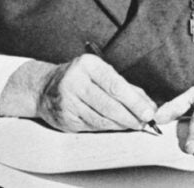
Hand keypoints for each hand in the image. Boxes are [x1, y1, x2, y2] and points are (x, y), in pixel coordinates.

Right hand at [0, 55, 156, 132]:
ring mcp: (68, 101)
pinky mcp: (65, 118)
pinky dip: (107, 128)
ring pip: (101, 119)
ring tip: (133, 125)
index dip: (134, 101)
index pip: (115, 85)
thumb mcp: (100, 74)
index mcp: (87, 65)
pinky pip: (92, 126)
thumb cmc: (80, 79)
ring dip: (121, 124)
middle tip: (144, 122)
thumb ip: (126, 88)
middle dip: (130, 116)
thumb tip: (149, 104)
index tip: (149, 111)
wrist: (44, 89)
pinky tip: (116, 126)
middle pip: (109, 104)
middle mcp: (75, 81)